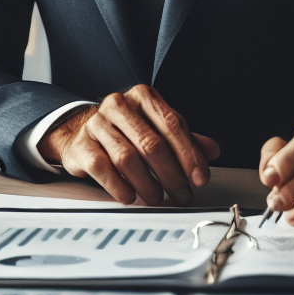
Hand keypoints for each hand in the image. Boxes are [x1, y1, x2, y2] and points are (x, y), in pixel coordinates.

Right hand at [38, 85, 219, 205]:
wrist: (82, 133)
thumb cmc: (127, 131)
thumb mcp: (158, 129)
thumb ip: (185, 139)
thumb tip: (211, 150)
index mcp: (142, 96)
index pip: (171, 124)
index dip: (189, 154)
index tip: (200, 178)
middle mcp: (118, 104)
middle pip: (151, 143)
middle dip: (172, 175)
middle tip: (182, 195)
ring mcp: (97, 124)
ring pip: (127, 158)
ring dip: (148, 184)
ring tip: (158, 198)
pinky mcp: (81, 145)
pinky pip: (102, 168)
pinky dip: (119, 186)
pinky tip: (130, 196)